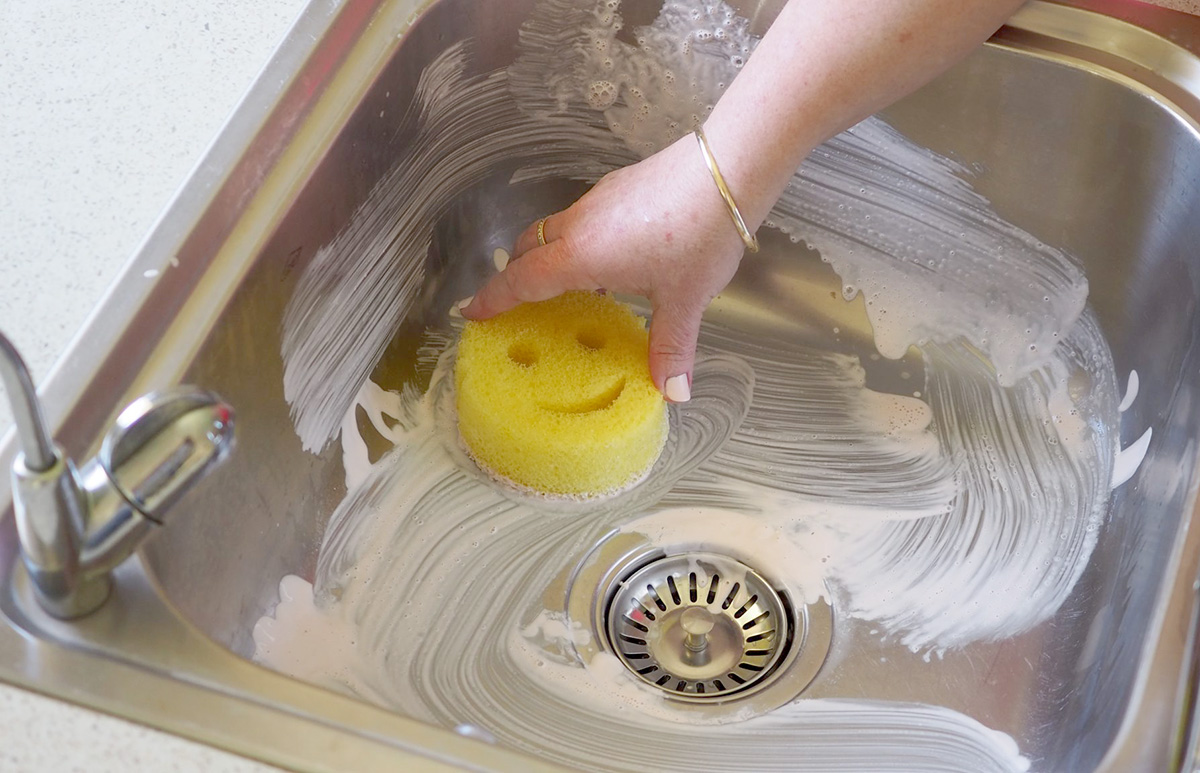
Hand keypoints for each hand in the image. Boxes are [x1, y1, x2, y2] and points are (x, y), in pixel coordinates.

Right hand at [460, 133, 748, 402]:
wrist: (728, 169)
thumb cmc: (700, 235)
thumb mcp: (684, 300)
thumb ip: (671, 346)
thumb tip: (673, 393)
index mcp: (581, 255)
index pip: (520, 279)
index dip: (493, 299)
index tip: (470, 312)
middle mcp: (578, 224)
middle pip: (527, 248)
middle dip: (512, 275)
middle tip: (510, 304)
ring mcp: (597, 201)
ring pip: (552, 230)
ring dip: (543, 256)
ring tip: (558, 286)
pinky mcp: (618, 186)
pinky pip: (578, 218)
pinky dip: (572, 241)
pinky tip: (605, 258)